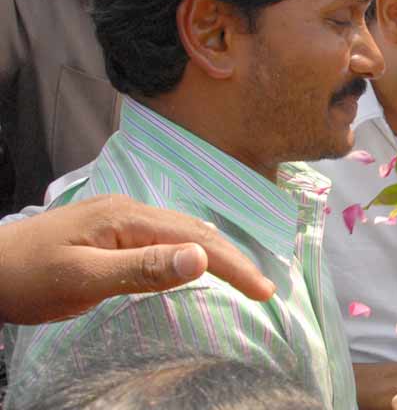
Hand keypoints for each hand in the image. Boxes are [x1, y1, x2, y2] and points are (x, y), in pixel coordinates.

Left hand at [0, 194, 275, 323]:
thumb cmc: (28, 278)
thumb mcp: (85, 279)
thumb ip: (144, 269)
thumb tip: (202, 258)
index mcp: (128, 217)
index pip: (196, 240)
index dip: (234, 265)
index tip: (264, 291)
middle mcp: (131, 209)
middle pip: (196, 230)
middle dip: (234, 258)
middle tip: (264, 289)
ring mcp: (121, 217)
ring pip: (183, 231)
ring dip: (217, 253)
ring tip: (244, 277)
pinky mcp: (113, 230)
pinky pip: (166, 236)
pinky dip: (193, 250)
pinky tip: (199, 261)